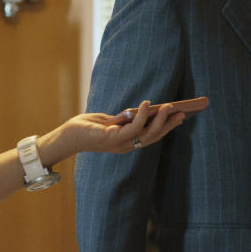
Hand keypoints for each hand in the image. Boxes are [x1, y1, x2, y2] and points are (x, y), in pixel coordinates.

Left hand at [73, 101, 187, 154]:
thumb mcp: (112, 121)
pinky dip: (141, 116)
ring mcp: (120, 143)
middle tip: (181, 111)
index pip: (153, 136)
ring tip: (168, 106)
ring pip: (146, 134)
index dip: (168, 127)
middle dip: (169, 124)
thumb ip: (127, 119)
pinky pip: (131, 128)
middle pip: (153, 136)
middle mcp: (127, 146)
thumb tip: (146, 109)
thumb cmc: (90, 127)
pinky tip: (147, 105)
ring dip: (159, 120)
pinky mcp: (112, 138)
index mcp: (128, 143)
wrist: (69, 135)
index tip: (181, 116)